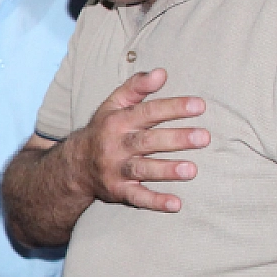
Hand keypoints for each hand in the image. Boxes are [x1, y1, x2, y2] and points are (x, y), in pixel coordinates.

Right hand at [71, 69, 209, 212]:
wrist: (73, 166)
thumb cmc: (102, 131)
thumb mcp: (113, 105)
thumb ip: (136, 87)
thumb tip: (162, 72)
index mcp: (118, 121)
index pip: (148, 112)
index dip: (173, 108)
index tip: (199, 106)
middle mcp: (115, 145)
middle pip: (147, 141)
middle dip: (175, 139)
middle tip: (203, 137)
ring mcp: (115, 169)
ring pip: (142, 169)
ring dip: (166, 170)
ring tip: (192, 170)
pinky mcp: (117, 191)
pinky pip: (136, 198)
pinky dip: (155, 202)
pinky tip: (176, 204)